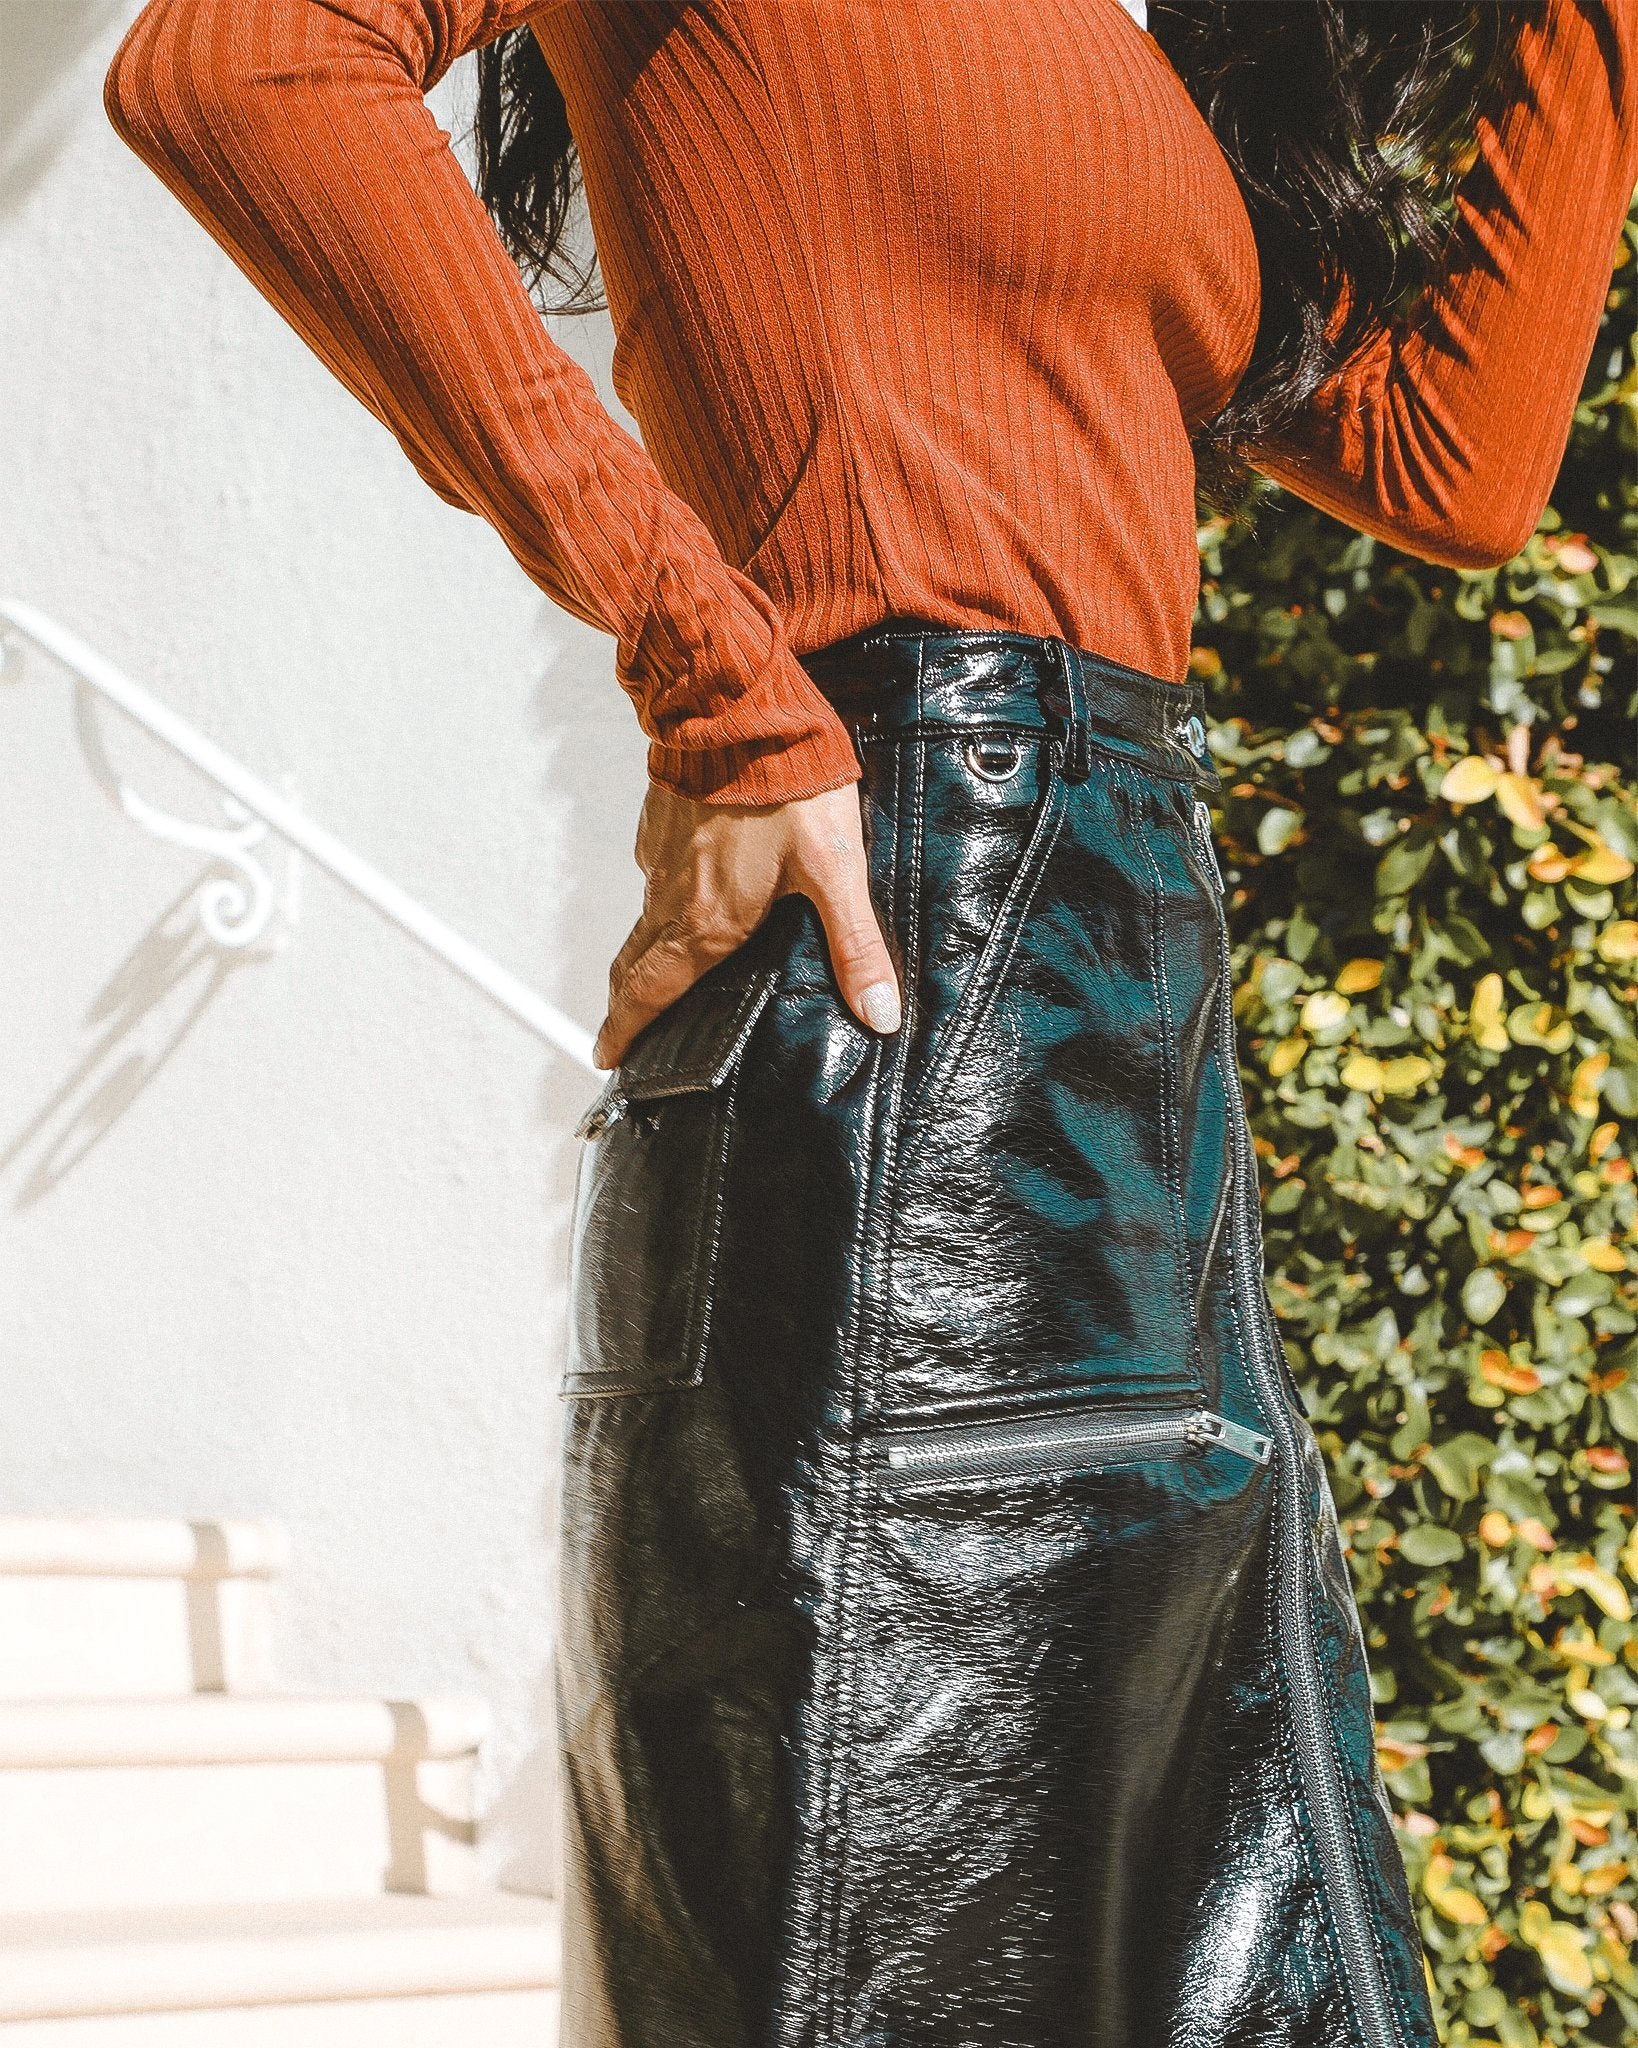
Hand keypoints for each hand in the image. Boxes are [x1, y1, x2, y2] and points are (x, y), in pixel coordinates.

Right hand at [594, 780, 901, 1068]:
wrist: (737, 706)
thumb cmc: (787, 785)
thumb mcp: (834, 871)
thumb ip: (855, 945)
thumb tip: (879, 1012)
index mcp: (707, 922)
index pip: (652, 993)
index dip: (626, 1030)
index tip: (608, 1055)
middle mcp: (672, 897)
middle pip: (635, 965)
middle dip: (625, 1003)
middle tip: (620, 1030)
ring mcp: (661, 858)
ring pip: (644, 920)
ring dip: (643, 953)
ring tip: (655, 970)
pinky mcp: (661, 822)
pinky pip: (655, 874)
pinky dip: (661, 898)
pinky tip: (688, 889)